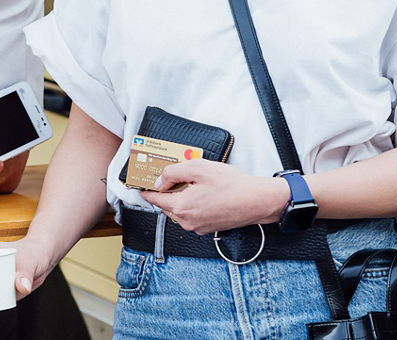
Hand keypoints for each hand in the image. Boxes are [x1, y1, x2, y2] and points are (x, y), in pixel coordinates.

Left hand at [141, 160, 289, 235]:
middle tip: (175, 174)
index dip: (146, 188)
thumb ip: (174, 172)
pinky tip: (205, 192)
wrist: (257, 201)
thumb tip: (159, 180)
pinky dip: (193, 203)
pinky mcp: (207, 228)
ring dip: (182, 196)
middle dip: (168, 190)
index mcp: (181, 207)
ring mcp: (197, 227)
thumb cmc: (232, 185)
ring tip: (196, 181)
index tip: (140, 183)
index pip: (153, 199)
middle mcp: (186, 221)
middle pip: (166, 204)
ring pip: (180, 209)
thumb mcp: (199, 168)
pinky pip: (192, 214)